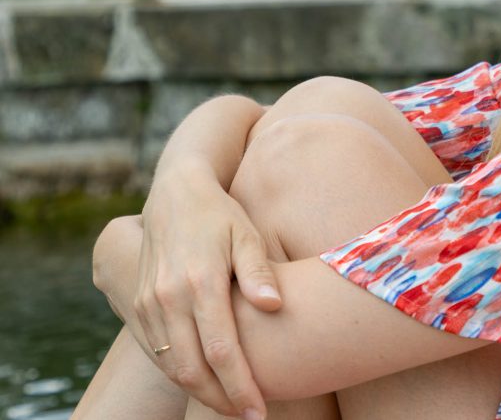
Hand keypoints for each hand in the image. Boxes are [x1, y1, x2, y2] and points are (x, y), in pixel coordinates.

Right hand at [133, 166, 282, 417]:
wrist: (174, 193)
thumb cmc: (220, 214)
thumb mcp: (246, 233)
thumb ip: (258, 270)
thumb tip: (273, 306)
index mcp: (199, 282)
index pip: (221, 350)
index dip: (240, 386)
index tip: (259, 410)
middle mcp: (168, 298)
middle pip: (192, 369)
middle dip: (220, 400)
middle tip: (248, 416)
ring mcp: (148, 304)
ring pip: (171, 365)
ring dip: (199, 391)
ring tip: (230, 405)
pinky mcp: (138, 305)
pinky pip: (157, 352)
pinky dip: (179, 372)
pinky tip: (203, 380)